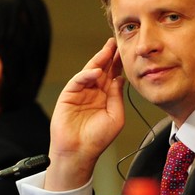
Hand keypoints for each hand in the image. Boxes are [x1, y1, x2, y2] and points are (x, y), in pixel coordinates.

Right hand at [43, 38, 126, 189]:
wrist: (79, 152)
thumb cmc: (97, 139)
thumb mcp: (115, 116)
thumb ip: (117, 97)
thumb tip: (120, 79)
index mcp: (105, 97)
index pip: (112, 76)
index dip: (118, 64)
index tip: (126, 52)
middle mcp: (93, 92)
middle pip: (102, 69)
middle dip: (109, 56)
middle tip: (116, 42)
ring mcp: (80, 92)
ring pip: (90, 71)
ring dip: (98, 60)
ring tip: (108, 49)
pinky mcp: (68, 95)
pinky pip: (78, 81)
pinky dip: (86, 75)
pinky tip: (96, 71)